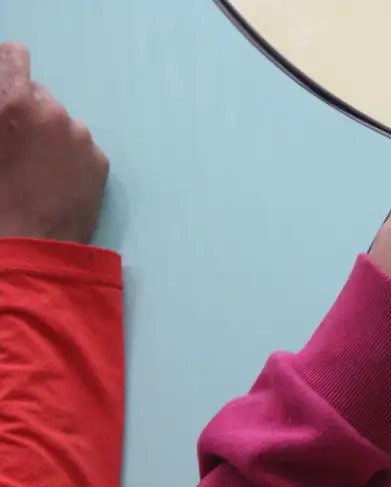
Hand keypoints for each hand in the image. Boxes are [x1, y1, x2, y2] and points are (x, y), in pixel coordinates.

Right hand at [0, 42, 108, 242]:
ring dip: (49, 133)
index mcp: (15, 104)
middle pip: (38, 94)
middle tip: (16, 141)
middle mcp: (53, 112)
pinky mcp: (100, 160)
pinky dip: (70, 155)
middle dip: (26, 110)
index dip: (6, 66)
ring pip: (61, 121)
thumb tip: (8, 108)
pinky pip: (81, 146)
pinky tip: (56, 180)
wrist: (32, 245)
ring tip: (36, 166)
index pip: (13, 57)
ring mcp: (82, 137)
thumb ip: (2, 114)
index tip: (4, 81)